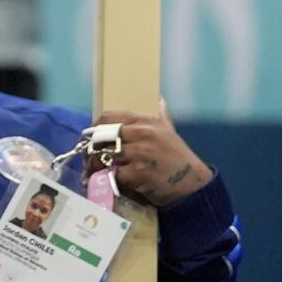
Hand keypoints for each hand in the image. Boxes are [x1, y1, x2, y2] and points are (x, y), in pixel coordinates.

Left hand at [86, 99, 212, 207]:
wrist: (193, 184)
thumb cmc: (178, 158)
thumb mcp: (169, 131)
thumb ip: (161, 115)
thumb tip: (158, 98)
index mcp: (146, 121)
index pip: (107, 117)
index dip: (94, 129)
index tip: (91, 139)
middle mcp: (142, 133)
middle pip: (101, 137)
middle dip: (91, 150)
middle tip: (88, 160)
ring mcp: (139, 153)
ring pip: (104, 156)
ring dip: (95, 167)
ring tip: (92, 174)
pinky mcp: (138, 173)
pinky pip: (113, 174)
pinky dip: (106, 180)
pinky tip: (104, 183)